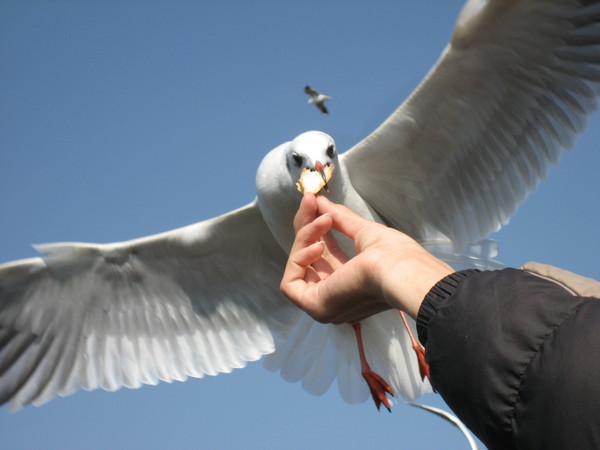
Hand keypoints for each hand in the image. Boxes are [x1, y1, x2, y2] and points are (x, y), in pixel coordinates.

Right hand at [280, 194, 453, 322]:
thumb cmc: (395, 256)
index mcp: (352, 285)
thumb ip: (340, 219)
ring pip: (299, 267)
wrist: (401, 272)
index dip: (317, 229)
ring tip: (324, 220)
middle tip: (311, 202)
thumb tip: (320, 202)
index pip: (324, 257)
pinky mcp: (315, 307)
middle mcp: (336, 298)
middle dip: (307, 228)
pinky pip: (290, 282)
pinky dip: (299, 259)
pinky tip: (317, 245)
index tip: (316, 203)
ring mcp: (324, 305)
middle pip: (308, 260)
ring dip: (305, 237)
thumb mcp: (363, 232)